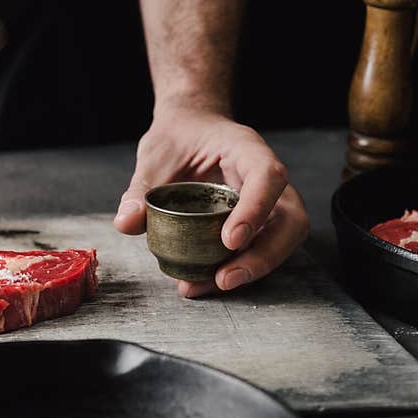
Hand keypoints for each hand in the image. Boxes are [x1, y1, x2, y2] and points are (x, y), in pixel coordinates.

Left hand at [113, 106, 308, 297]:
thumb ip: (140, 189)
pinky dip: (236, 268)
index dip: (255, 209)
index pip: (268, 176)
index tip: (229, 240)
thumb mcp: (154, 156)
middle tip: (225, 278)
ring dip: (252, 269)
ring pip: (282, 240)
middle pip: (290, 220)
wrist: (188, 132)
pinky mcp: (258, 222)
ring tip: (211, 285)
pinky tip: (203, 283)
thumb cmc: (177, 138)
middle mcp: (266, 177)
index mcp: (246, 149)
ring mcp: (268, 202)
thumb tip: (127, 223)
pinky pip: (258, 248)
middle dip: (264, 255)